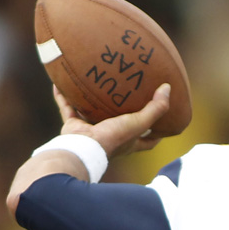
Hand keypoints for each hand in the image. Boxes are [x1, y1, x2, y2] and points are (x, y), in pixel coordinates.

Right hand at [54, 83, 170, 157]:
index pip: (147, 141)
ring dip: (93, 101)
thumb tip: (167, 89)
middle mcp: (110, 137)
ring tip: (97, 84)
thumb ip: (156, 108)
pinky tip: (61, 82)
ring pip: (92, 114)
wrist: (81, 148)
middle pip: (120, 125)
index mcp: (128, 141)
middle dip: (123, 114)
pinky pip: (67, 107)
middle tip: (128, 96)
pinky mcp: (73, 126)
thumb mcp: (139, 123)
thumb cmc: (113, 139)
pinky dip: (63, 96)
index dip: (157, 134)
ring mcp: (91, 132)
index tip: (164, 125)